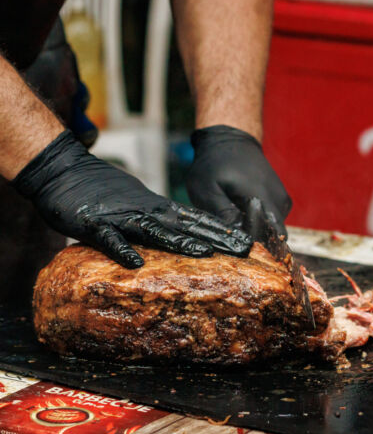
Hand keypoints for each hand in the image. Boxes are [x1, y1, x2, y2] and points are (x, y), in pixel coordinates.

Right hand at [11, 131, 251, 267]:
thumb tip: (183, 231)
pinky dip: (122, 249)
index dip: (222, 230)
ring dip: (179, 241)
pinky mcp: (94, 224)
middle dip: (216, 238)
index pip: (196, 219)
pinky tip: (135, 263)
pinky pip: (110, 239)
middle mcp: (146, 211)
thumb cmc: (103, 189)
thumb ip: (160, 217)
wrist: (64, 170)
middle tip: (244, 249)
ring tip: (204, 253)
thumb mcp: (140, 201)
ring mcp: (122, 218)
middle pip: (186, 226)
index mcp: (157, 208)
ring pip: (155, 231)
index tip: (246, 241)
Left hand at [187, 125, 291, 236]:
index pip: (268, 237)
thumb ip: (223, 214)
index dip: (253, 248)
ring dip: (257, 233)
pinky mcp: (282, 201)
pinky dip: (260, 225)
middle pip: (272, 238)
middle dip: (254, 244)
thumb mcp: (207, 190)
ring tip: (235, 223)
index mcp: (263, 198)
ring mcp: (283, 201)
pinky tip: (243, 217)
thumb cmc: (214, 164)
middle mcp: (279, 202)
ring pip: (273, 232)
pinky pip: (274, 223)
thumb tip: (239, 237)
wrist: (230, 140)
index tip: (235, 247)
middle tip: (232, 239)